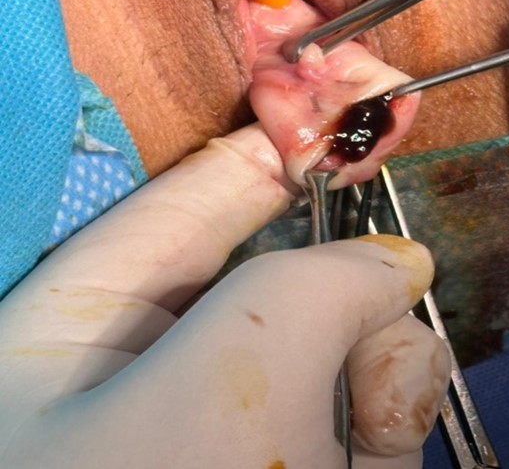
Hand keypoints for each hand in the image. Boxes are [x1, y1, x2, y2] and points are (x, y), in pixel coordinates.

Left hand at [0, 124, 448, 467]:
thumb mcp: (206, 410)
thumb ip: (297, 301)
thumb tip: (393, 262)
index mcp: (78, 326)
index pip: (188, 201)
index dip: (266, 148)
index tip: (337, 109)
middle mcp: (148, 369)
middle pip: (279, 277)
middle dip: (347, 286)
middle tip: (396, 294)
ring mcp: (220, 425)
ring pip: (332, 352)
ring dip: (379, 375)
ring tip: (375, 429)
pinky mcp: (282, 466)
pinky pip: (356, 420)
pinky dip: (385, 430)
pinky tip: (376, 456)